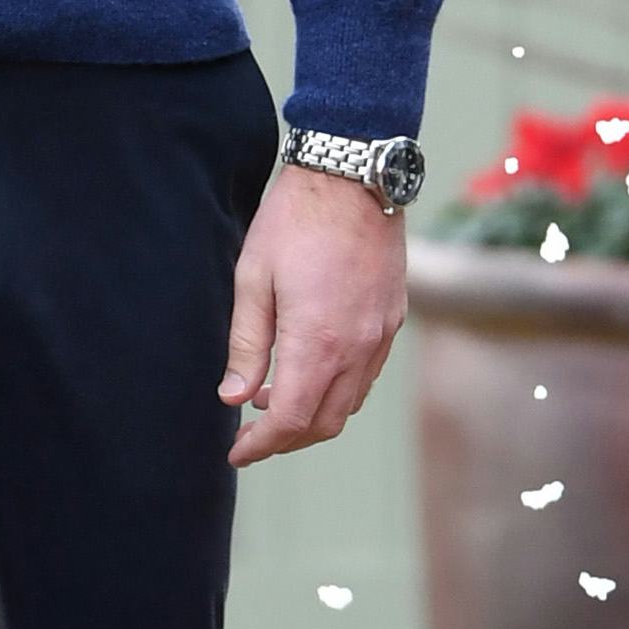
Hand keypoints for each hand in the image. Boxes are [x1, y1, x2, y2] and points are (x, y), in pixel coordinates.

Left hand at [221, 162, 406, 466]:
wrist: (354, 176)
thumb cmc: (295, 221)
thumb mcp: (253, 279)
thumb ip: (246, 344)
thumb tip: (234, 398)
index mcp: (317, 341)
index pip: (290, 420)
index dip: (261, 445)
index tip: (237, 452)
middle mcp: (357, 347)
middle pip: (324, 423)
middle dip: (286, 439)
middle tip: (252, 433)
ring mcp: (381, 335)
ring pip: (349, 403)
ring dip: (313, 414)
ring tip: (275, 396)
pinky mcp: (394, 319)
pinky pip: (368, 374)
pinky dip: (338, 388)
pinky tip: (311, 367)